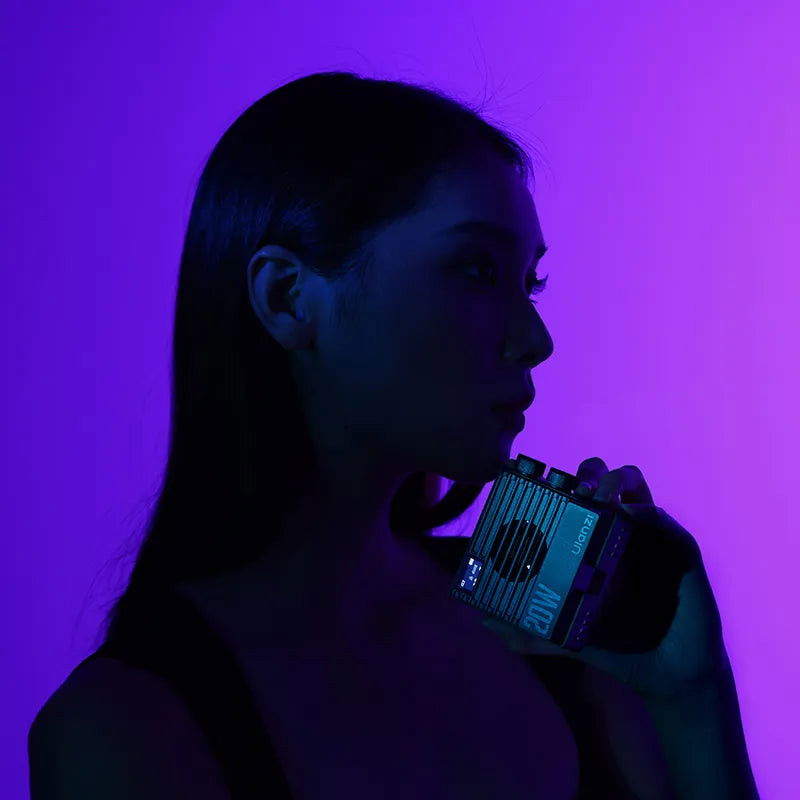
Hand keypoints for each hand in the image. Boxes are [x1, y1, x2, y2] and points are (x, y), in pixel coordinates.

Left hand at [481, 457, 731, 700]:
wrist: (665, 674)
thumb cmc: (616, 645)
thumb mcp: (565, 634)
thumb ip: (529, 630)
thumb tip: (485, 620)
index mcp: (592, 544)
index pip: (575, 500)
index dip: (558, 485)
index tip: (537, 482)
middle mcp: (620, 532)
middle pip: (603, 483)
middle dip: (587, 474)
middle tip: (572, 487)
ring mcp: (650, 537)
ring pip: (634, 487)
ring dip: (614, 479)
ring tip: (597, 491)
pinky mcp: (679, 548)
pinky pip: (660, 517)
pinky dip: (642, 509)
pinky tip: (625, 513)